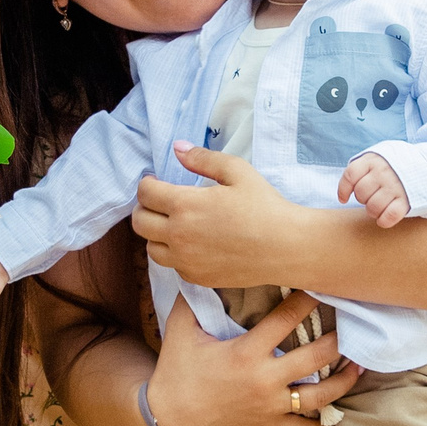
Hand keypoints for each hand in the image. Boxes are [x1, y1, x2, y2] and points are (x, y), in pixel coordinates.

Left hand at [135, 143, 309, 289]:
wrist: (287, 247)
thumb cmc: (265, 206)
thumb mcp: (237, 171)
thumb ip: (202, 158)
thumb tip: (178, 148)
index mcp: (185, 205)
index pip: (145, 194)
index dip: (147, 184)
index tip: (156, 182)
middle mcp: (178, 235)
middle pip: (139, 223)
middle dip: (145, 208)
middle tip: (160, 202)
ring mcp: (186, 261)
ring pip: (150, 248)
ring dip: (156, 234)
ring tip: (173, 224)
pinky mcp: (197, 278)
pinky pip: (172, 266)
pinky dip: (175, 254)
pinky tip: (193, 243)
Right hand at [144, 290, 361, 425]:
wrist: (169, 417)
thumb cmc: (177, 370)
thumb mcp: (181, 330)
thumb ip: (194, 298)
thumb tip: (200, 267)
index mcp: (247, 352)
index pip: (287, 319)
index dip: (309, 300)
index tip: (325, 285)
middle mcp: (265, 379)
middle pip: (316, 357)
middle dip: (338, 340)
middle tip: (354, 324)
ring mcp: (270, 406)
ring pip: (319, 396)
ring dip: (342, 381)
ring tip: (359, 367)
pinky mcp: (268, 425)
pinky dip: (321, 424)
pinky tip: (337, 415)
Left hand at [338, 153, 409, 227]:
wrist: (426, 165)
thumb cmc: (393, 166)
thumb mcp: (377, 158)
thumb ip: (362, 169)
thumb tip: (343, 194)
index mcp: (374, 160)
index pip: (351, 174)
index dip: (343, 189)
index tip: (344, 199)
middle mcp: (384, 172)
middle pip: (361, 193)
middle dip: (363, 199)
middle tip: (372, 197)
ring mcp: (395, 186)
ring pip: (373, 207)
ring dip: (372, 211)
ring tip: (378, 207)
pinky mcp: (406, 200)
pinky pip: (390, 216)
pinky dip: (383, 221)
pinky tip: (383, 219)